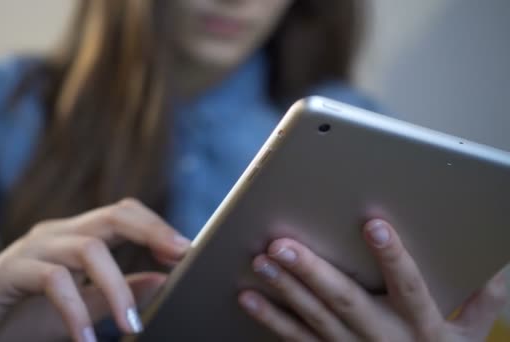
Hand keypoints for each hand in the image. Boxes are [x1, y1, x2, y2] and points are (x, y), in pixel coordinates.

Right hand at [0, 198, 189, 341]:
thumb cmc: (22, 317)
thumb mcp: (81, 307)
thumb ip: (116, 292)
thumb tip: (163, 279)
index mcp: (77, 237)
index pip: (124, 214)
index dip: (158, 226)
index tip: (188, 251)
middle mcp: (58, 234)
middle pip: (114, 215)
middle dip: (152, 231)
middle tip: (181, 259)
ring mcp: (33, 249)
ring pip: (88, 248)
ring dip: (116, 287)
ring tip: (132, 325)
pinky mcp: (10, 270)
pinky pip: (53, 281)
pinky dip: (76, 311)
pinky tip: (86, 339)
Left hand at [239, 219, 506, 340]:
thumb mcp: (471, 334)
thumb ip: (484, 300)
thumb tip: (500, 265)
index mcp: (422, 325)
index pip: (408, 286)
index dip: (393, 257)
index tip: (374, 225)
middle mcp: (383, 337)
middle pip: (346, 301)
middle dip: (313, 272)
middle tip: (282, 244)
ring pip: (314, 318)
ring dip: (284, 290)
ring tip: (260, 262)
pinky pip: (296, 339)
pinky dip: (271, 320)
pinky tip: (248, 298)